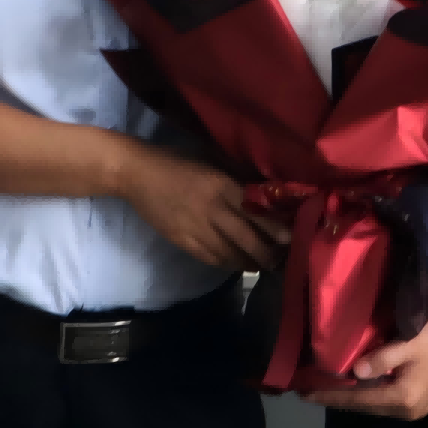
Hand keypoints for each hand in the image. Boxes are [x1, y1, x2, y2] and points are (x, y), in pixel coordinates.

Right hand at [116, 148, 286, 272]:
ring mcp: (196, 229)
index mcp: (221, 186)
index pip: (255, 212)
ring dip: (249, 262)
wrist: (137, 174)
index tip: (291, 238)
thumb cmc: (177, 162)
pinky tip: (237, 263)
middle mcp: (212, 210)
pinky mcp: (182, 241)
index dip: (274, 228)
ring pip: (230, 254)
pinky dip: (228, 263)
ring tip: (263, 264)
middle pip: (245, 239)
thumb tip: (264, 193)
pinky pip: (211, 258)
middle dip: (266, 254)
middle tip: (280, 260)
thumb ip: (235, 179)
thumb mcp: (211, 163)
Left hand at [303, 312, 427, 419]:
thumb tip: (354, 372)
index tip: (306, 394)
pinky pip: (382, 403)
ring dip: (349, 399)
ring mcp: (412, 410)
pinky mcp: (414, 404)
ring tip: (323, 391)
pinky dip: (363, 396)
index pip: (358, 399)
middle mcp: (406, 411)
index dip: (331, 396)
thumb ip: (381, 358)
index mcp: (403, 398)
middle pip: (363, 407)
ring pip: (371, 406)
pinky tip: (350, 389)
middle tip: (307, 392)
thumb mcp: (408, 343)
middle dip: (336, 399)